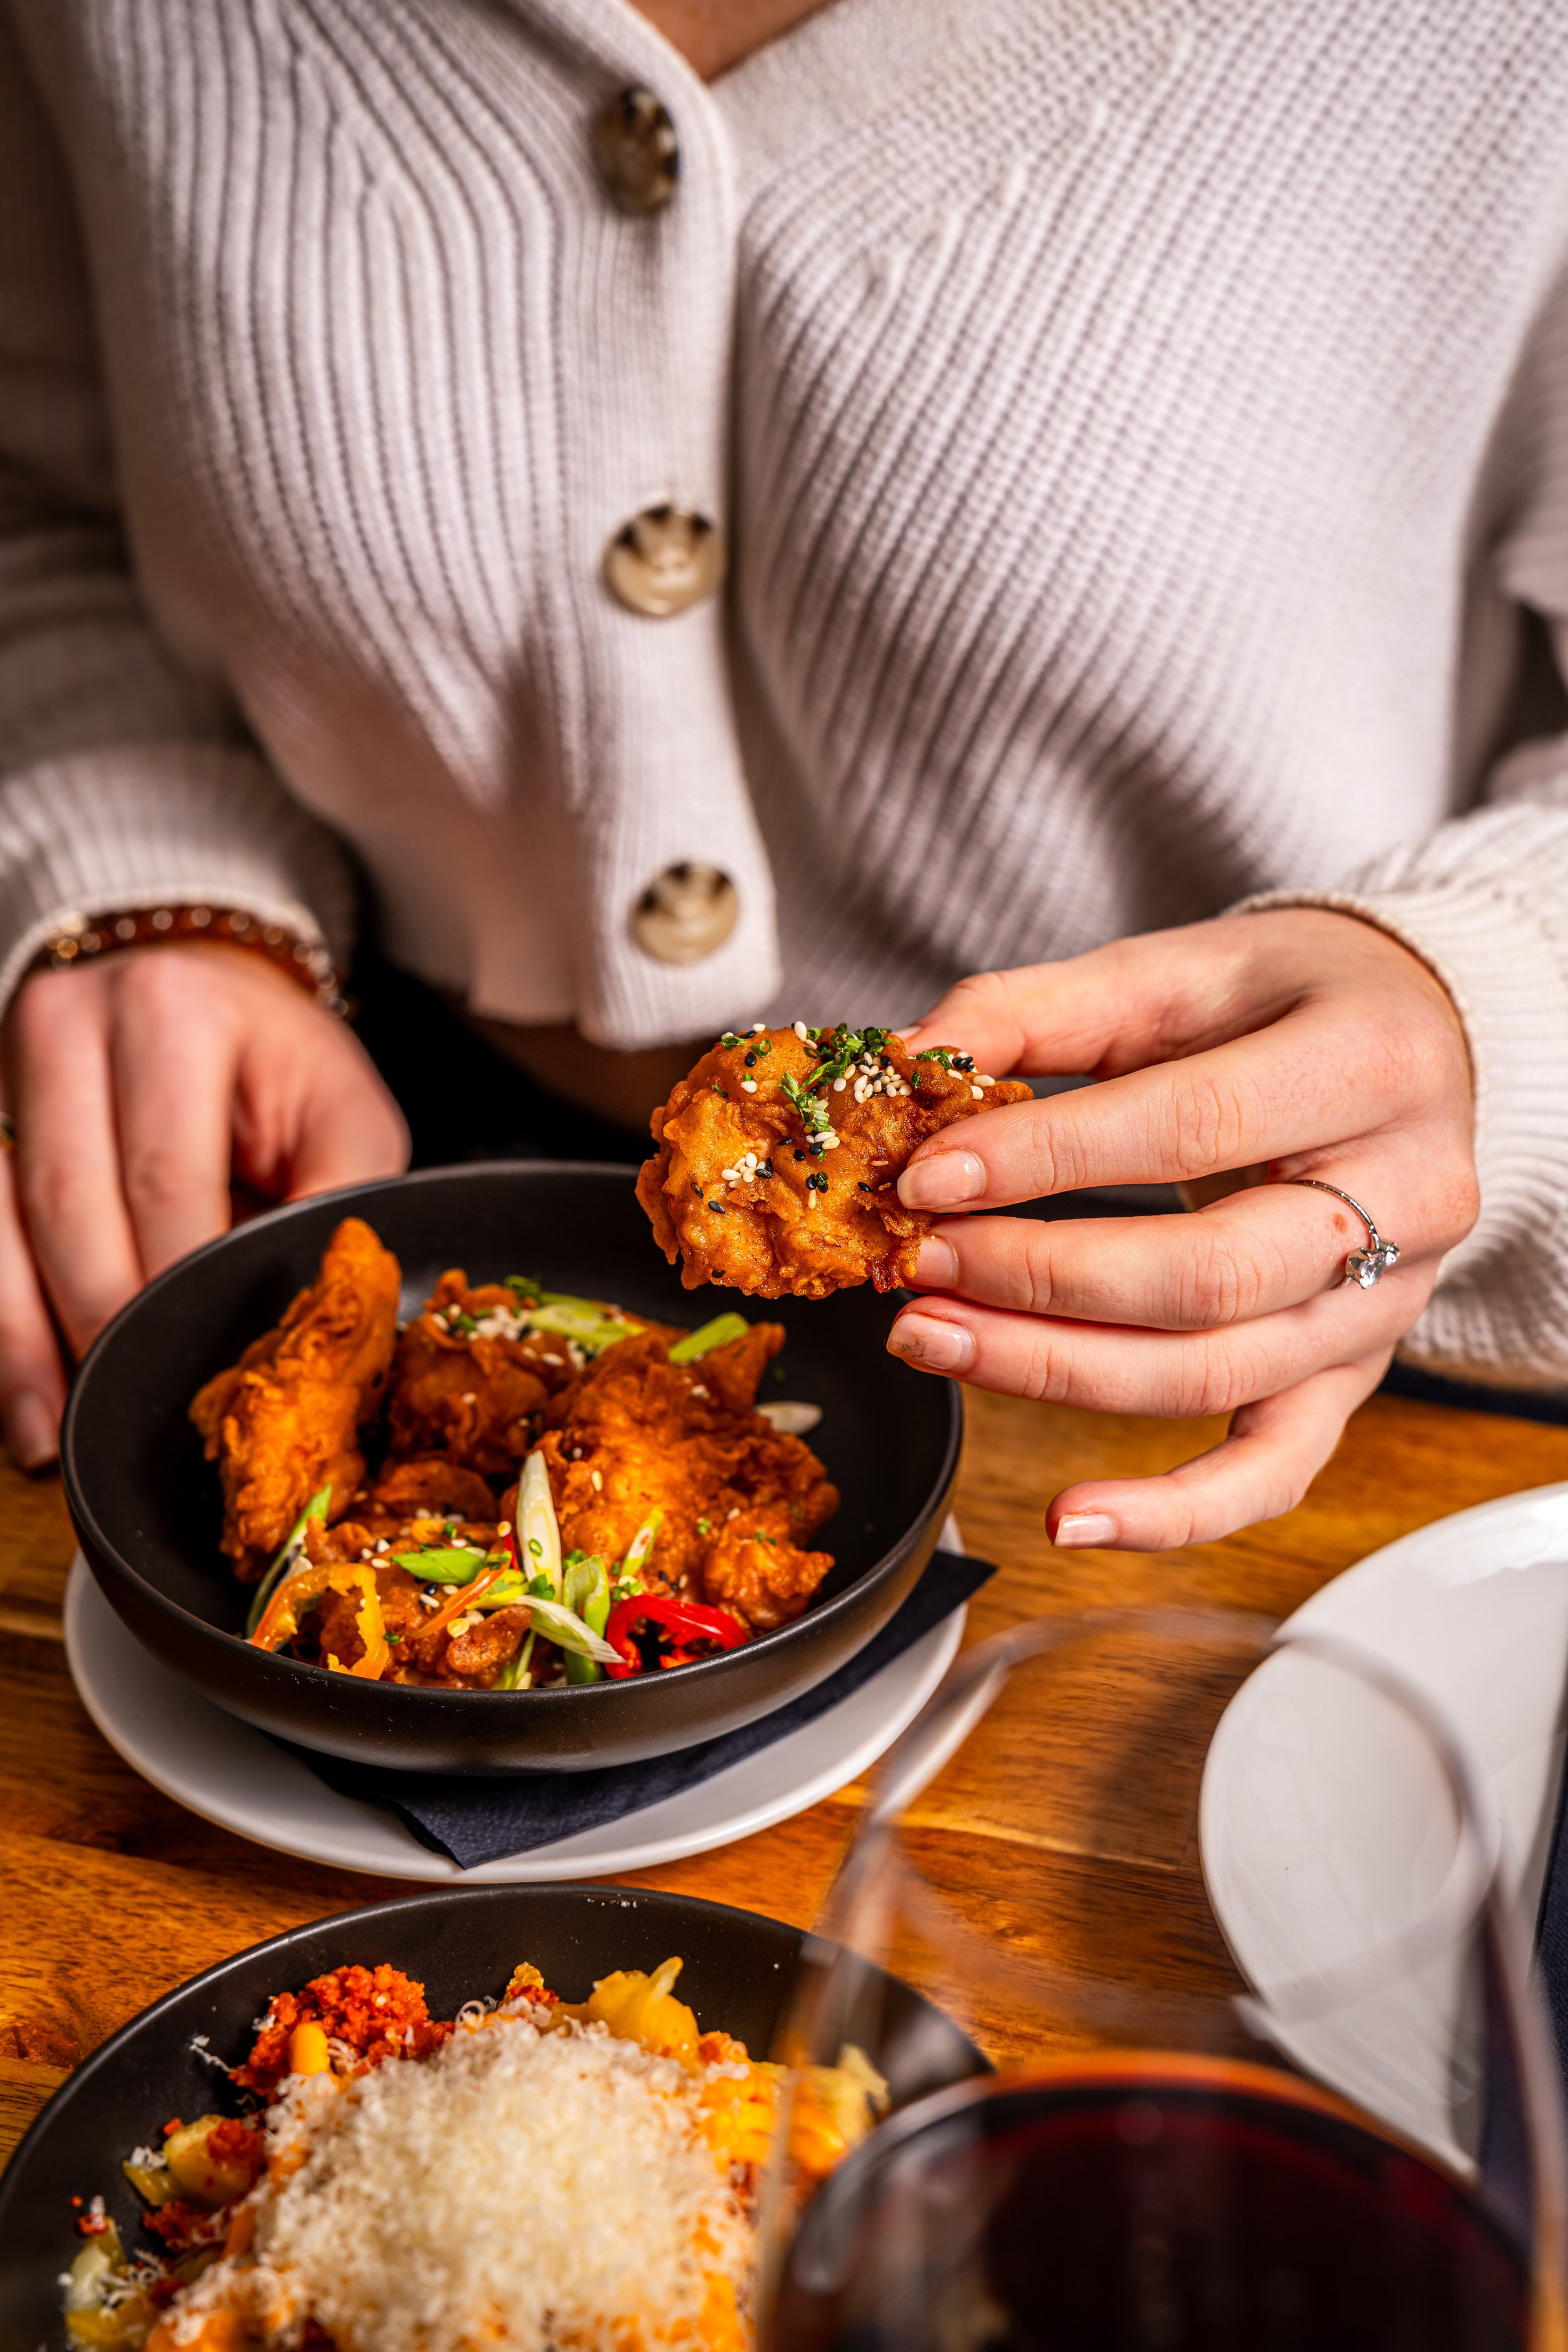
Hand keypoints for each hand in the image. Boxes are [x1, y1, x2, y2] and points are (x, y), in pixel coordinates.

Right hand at [0, 943, 408, 1468]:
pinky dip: (0, 1321)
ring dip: (25, 1340)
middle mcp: (66, 1024)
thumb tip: (316, 1305)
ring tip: (54, 1430)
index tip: (206, 1366)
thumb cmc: (278, 1067)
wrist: (202, 993)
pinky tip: (22, 1398)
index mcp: (172, 1012)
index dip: (179, 1282)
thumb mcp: (342, 1111)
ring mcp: (5, 1071)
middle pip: (67, 1203)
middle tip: (134, 1407)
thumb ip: (341, 1195)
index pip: (164, 1174)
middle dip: (104, 1321)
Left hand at [888, 910, 1477, 1548]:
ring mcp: (1388, 1304)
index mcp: (1370, 1063)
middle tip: (918, 1266)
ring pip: (1215, 1375)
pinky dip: (1171, 1513)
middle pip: (1205, 1276)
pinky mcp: (1354, 1376)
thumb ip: (1040, 1010)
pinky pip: (1272, 1472)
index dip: (1047, 1159)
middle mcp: (1407, 1197)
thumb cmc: (1290, 1003)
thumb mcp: (1175, 971)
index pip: (1190, 1127)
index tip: (929, 1175)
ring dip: (1055, 1373)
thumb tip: (912, 1061)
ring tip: (935, 1339)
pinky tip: (1067, 1518)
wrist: (1412, 1043)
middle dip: (1039, 1281)